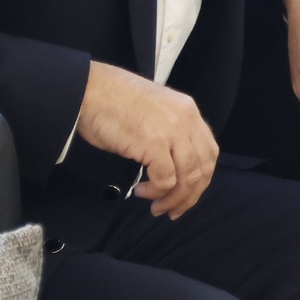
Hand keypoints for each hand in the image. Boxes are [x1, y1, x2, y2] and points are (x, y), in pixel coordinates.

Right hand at [75, 60, 219, 219]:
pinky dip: (155, 192)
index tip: (187, 195)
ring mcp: (172, 132)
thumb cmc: (112, 101)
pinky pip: (165, 180)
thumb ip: (169, 132)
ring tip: (156, 206)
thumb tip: (170, 164)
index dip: (201, 179)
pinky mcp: (154, 144)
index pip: (208, 152)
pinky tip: (141, 191)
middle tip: (173, 210)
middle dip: (190, 196)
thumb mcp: (153, 112)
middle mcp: (186, 121)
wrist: (90, 89)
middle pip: (203, 169)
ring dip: (173, 199)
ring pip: (188, 178)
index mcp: (188, 111)